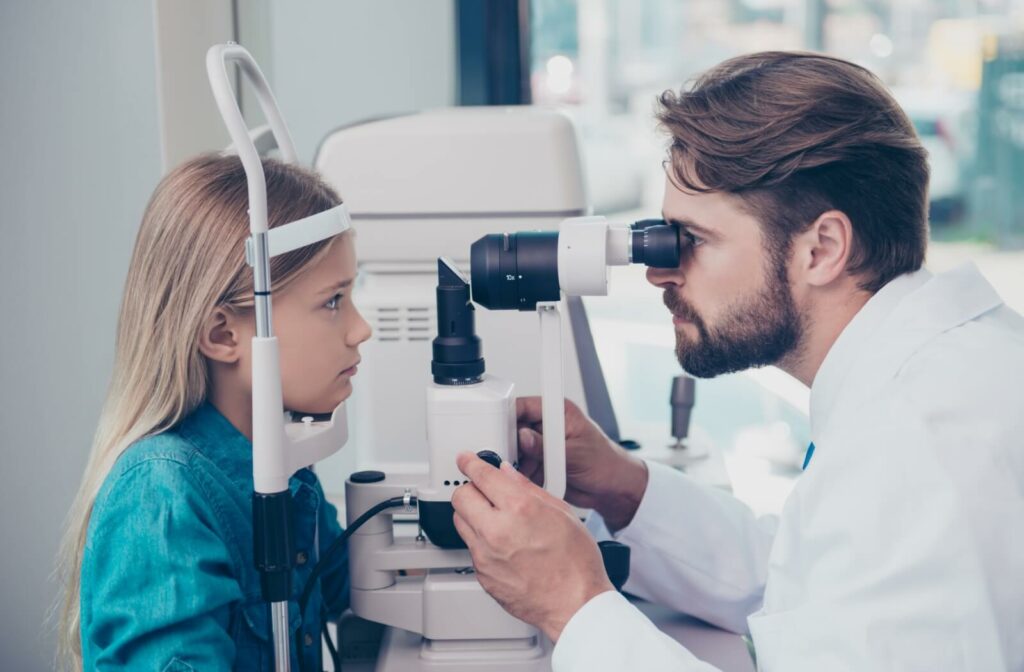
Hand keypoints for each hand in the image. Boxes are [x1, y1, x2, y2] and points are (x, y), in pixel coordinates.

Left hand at [451, 452, 613, 641]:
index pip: (482, 475)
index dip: (470, 462)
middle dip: (470, 489)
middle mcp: (497, 530)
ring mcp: (486, 555)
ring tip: (494, 519)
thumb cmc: (577, 564)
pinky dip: (481, 540)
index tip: (466, 459)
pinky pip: (471, 548)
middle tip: (483, 491)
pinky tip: (502, 545)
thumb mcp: (562, 513)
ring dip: (472, 514)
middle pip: (461, 496)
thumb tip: (509, 474)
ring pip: (460, 521)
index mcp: (519, 508)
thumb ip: (530, 489)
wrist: (575, 605)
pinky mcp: (482, 574)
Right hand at [516, 397, 647, 531]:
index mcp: (559, 413)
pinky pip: (520, 466)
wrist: (613, 489)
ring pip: (515, 449)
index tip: (497, 426)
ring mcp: (542, 446)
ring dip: (513, 461)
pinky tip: (521, 480)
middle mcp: (548, 427)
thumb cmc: (606, 464)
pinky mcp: (540, 463)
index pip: (525, 406)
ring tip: (514, 470)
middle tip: (504, 454)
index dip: (509, 414)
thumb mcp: (576, 454)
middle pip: (515, 428)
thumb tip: (524, 437)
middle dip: (508, 442)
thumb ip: (547, 446)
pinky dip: (519, 475)